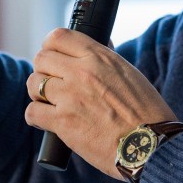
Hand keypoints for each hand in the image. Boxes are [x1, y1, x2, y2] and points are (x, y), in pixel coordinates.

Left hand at [25, 28, 176, 178]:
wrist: (150, 145)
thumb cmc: (146, 113)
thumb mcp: (129, 74)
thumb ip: (106, 60)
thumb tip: (95, 48)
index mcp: (99, 57)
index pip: (58, 36)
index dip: (50, 46)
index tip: (53, 57)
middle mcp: (81, 72)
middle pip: (41, 58)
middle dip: (44, 70)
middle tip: (52, 83)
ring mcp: (70, 96)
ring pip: (34, 83)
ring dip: (38, 93)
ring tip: (50, 103)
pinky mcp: (62, 122)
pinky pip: (32, 112)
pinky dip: (36, 117)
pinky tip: (47, 122)